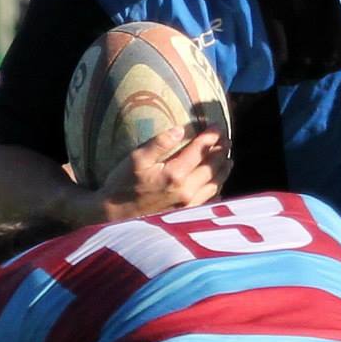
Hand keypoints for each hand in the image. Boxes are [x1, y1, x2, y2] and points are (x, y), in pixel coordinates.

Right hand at [98, 124, 230, 217]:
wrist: (113, 216)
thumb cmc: (122, 185)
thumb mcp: (135, 158)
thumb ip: (159, 143)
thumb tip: (180, 129)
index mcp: (175, 174)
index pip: (201, 149)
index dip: (211, 135)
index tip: (218, 125)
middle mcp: (187, 190)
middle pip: (213, 167)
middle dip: (222, 151)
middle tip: (227, 140)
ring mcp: (188, 205)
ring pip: (215, 184)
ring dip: (223, 170)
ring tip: (227, 160)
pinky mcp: (186, 216)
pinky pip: (210, 201)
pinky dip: (217, 190)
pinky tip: (216, 185)